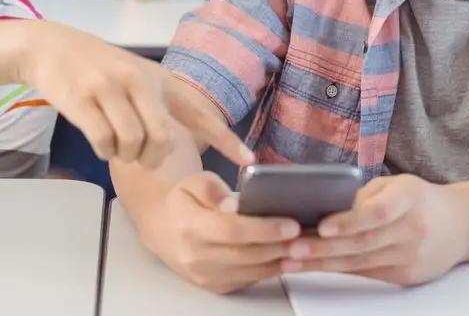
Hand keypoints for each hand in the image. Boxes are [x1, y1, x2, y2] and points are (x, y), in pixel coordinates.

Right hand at [20, 21, 252, 168]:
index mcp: (159, 78)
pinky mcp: (82, 100)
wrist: (51, 47)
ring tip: (117, 147)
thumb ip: (161, 103)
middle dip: (152, 158)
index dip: (226, 138)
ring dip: (125, 156)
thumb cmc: (99, 69)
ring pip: (132, 143)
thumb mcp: (137, 76)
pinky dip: (104, 151)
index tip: (249, 159)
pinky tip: (100, 142)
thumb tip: (181, 142)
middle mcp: (138, 81)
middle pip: (162, 138)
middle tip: (140, 156)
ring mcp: (109, 89)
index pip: (200, 111)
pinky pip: (103, 141)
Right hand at [150, 171, 301, 293]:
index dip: (264, 229)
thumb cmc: (183, 200)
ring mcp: (204, 274)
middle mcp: (194, 254)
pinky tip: (286, 260)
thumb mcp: (195, 183)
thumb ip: (215, 190)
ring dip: (280, 262)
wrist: (161, 228)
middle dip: (280, 247)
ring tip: (303, 250)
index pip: (231, 230)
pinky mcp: (213, 286)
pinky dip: (270, 271)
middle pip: (246, 254)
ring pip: (250, 271)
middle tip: (307, 238)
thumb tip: (236, 204)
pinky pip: (247, 280)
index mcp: (189, 224)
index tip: (291, 224)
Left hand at [280, 174, 468, 285]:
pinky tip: (313, 267)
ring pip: (361, 262)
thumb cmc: (419, 199)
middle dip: (324, 248)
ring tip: (292, 260)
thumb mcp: (395, 184)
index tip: (321, 226)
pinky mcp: (407, 275)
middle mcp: (413, 229)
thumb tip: (323, 205)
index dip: (348, 221)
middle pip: (363, 242)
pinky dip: (338, 270)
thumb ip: (364, 194)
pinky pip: (367, 272)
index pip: (377, 213)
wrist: (462, 225)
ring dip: (323, 263)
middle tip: (292, 248)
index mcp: (409, 198)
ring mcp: (411, 256)